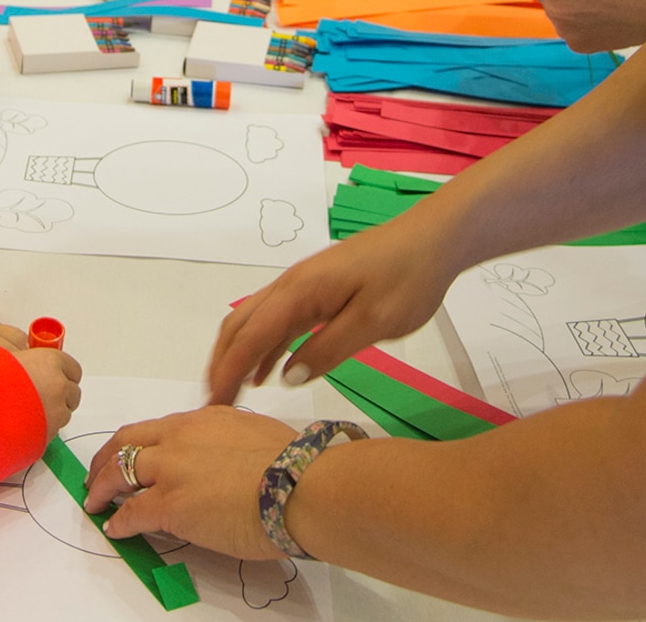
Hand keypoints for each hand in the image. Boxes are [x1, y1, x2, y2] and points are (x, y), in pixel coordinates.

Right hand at [14, 345, 84, 439]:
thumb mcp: (2, 357)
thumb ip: (25, 361)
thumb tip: (26, 365)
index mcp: (51, 362)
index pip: (74, 369)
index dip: (63, 374)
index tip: (53, 377)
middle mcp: (59, 387)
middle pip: (73, 393)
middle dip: (60, 395)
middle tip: (40, 396)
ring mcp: (56, 414)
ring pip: (64, 414)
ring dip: (52, 413)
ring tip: (27, 413)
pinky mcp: (48, 436)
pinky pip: (52, 431)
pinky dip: (43, 429)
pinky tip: (23, 425)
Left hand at [84, 407, 298, 555]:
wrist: (300, 487)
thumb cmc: (295, 466)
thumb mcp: (256, 435)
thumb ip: (230, 443)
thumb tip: (227, 460)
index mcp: (205, 419)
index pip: (159, 429)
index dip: (140, 444)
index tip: (134, 455)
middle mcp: (181, 437)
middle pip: (127, 441)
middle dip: (107, 458)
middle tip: (99, 473)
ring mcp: (171, 470)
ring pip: (119, 471)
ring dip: (103, 486)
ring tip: (96, 500)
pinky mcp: (169, 504)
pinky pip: (131, 512)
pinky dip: (118, 520)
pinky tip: (115, 528)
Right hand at [206, 211, 460, 405]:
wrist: (433, 238)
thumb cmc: (407, 278)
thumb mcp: (373, 321)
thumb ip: (329, 349)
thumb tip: (286, 378)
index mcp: (299, 292)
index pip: (250, 337)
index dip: (228, 372)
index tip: (212, 407)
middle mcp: (291, 286)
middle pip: (239, 325)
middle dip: (221, 364)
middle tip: (213, 406)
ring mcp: (303, 285)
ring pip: (254, 321)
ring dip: (237, 355)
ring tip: (231, 394)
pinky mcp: (318, 289)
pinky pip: (277, 320)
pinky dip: (262, 347)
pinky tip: (268, 373)